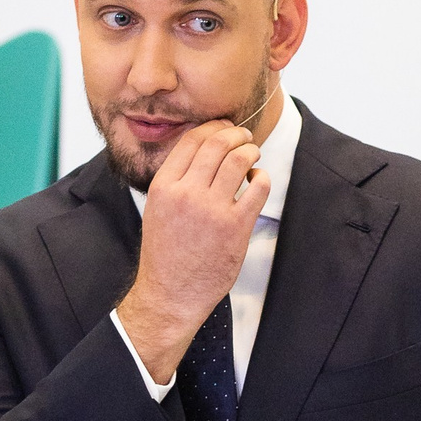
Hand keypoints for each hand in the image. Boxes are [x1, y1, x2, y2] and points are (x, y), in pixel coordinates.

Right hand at [117, 117, 269, 381]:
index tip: (224, 128)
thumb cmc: (165, 254)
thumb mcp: (157, 208)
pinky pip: (258, 187)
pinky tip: (258, 181)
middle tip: (244, 136)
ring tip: (253, 155)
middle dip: (235, 134)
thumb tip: (202, 150)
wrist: (170, 294)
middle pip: (217, 144)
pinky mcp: (235, 228)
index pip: (192, 140)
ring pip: (239, 160)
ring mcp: (212, 210)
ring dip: (250, 151)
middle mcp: (186, 194)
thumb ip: (176, 179)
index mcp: (164, 186)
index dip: (213, 127)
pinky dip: (262, 177)